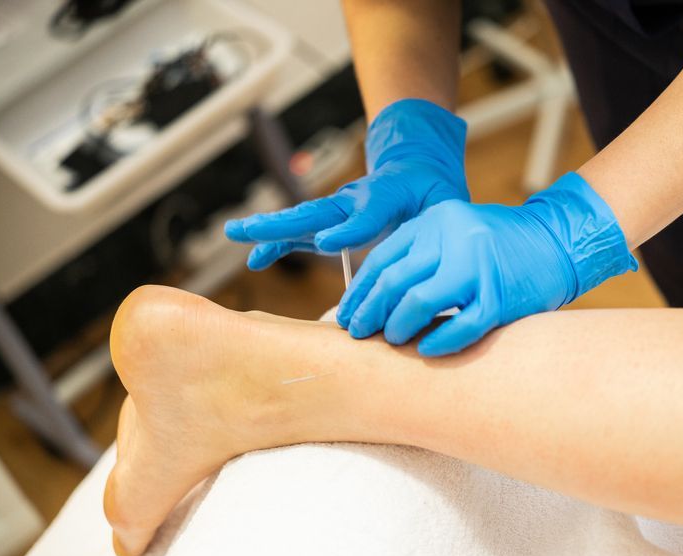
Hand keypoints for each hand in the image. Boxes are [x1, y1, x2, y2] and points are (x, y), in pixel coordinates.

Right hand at [224, 98, 467, 269]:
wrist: (417, 168)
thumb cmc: (435, 191)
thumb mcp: (448, 202)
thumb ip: (440, 221)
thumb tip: (432, 254)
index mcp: (386, 196)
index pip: (365, 217)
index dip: (347, 232)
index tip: (324, 243)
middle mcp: (354, 200)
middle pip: (315, 213)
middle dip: (283, 223)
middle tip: (249, 229)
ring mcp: (338, 210)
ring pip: (300, 221)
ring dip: (268, 230)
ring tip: (234, 234)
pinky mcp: (330, 220)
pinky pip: (300, 234)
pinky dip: (277, 245)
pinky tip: (255, 259)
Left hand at [336, 172, 637, 355]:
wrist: (558, 242)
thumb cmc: (501, 245)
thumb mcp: (456, 233)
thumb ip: (422, 255)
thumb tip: (377, 298)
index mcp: (437, 219)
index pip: (383, 258)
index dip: (360, 291)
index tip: (347, 314)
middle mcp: (455, 238)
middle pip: (395, 280)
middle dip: (370, 312)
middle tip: (358, 333)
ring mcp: (479, 267)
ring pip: (420, 302)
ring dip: (398, 327)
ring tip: (391, 340)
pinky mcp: (501, 296)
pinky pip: (460, 327)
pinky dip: (439, 342)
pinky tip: (426, 351)